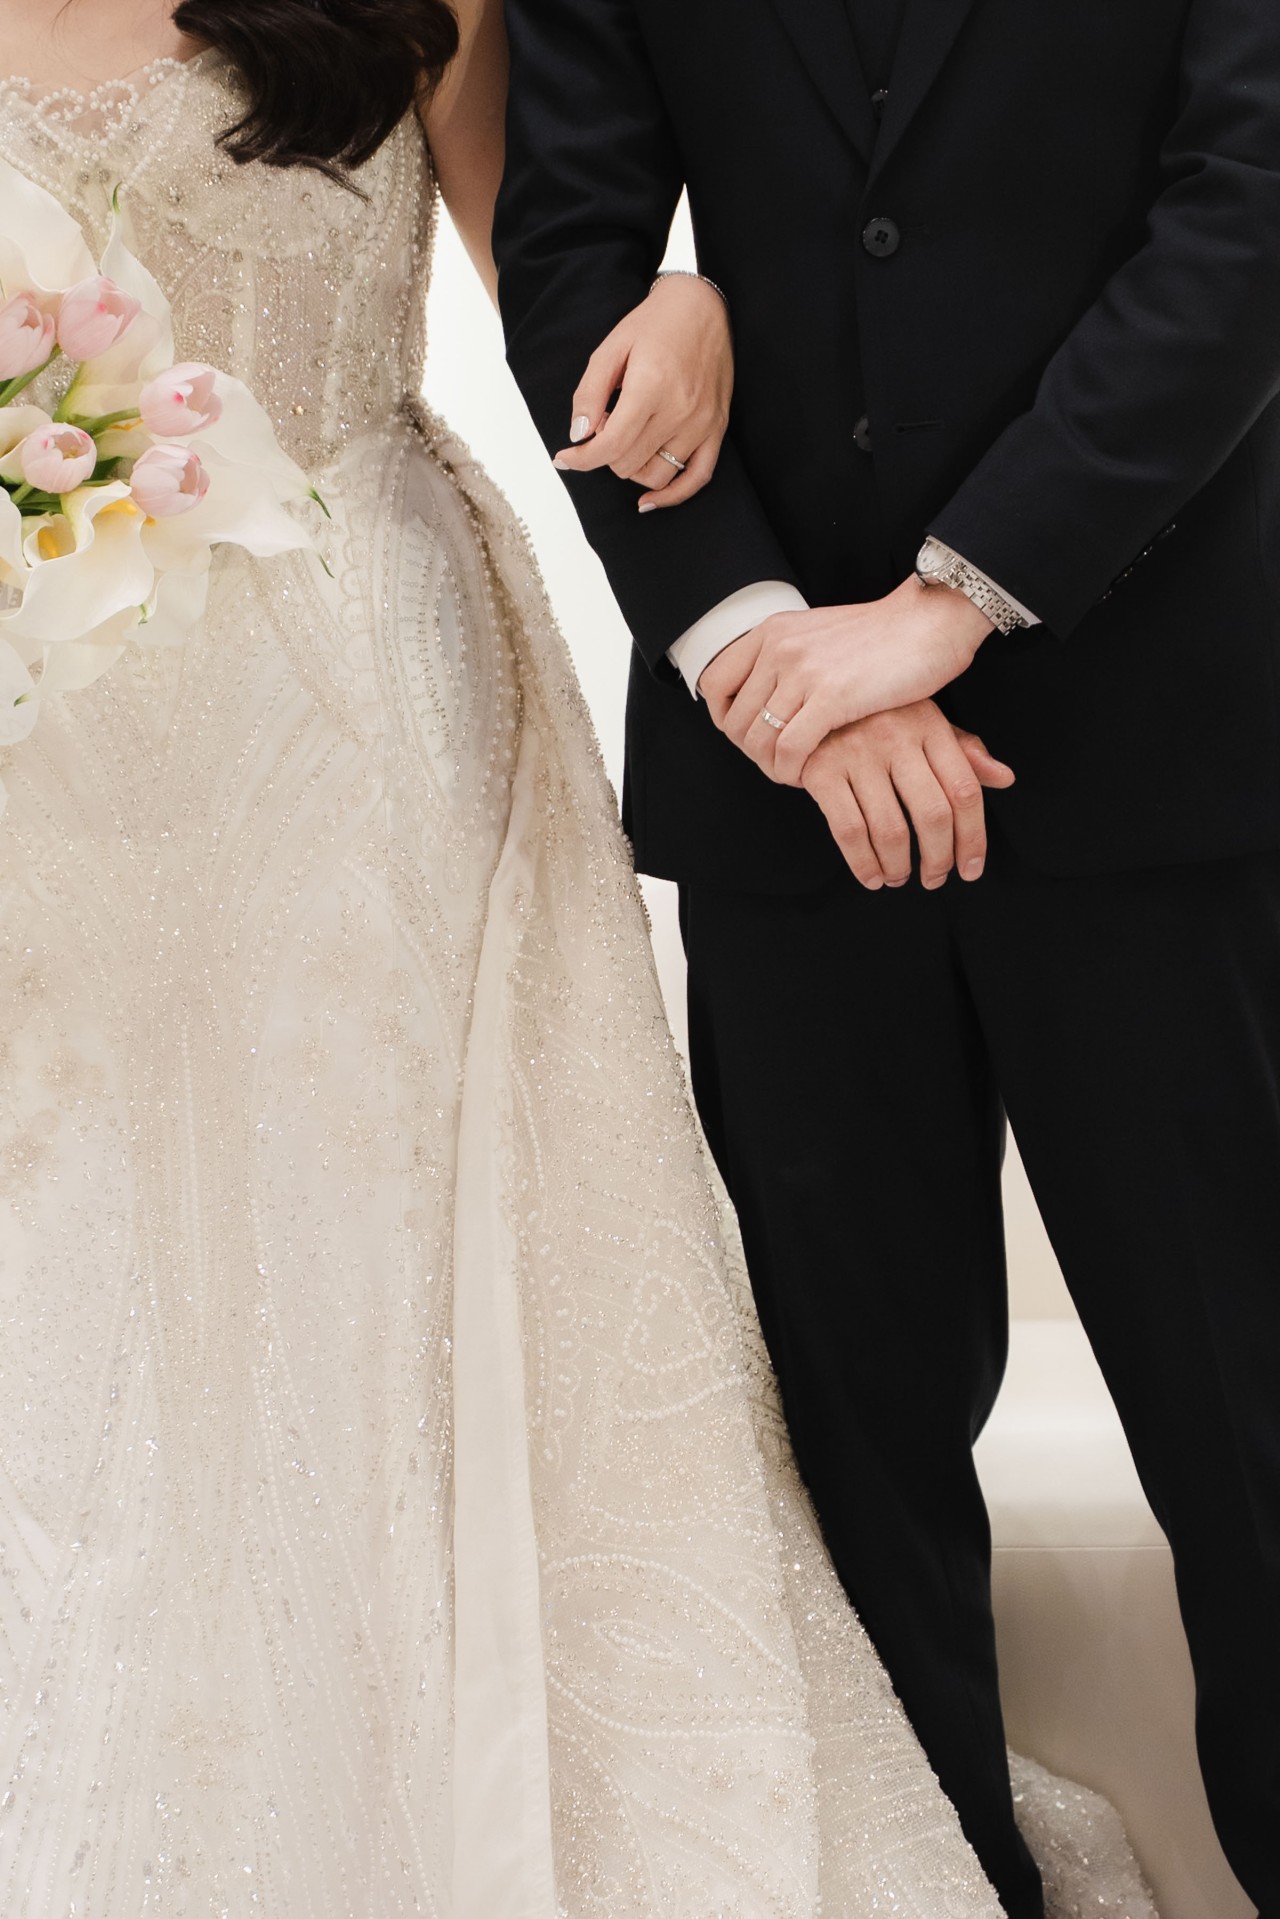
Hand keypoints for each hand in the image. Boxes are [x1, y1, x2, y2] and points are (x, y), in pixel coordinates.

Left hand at [552, 274, 731, 509]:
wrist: (703, 307)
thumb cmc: (656, 323)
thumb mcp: (611, 347)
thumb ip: (590, 392)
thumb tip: (579, 435)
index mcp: (651, 386)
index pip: (610, 446)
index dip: (581, 459)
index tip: (564, 459)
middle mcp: (680, 410)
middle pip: (628, 464)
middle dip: (605, 452)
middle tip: (604, 425)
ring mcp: (702, 424)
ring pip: (655, 475)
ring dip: (631, 466)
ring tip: (628, 437)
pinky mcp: (717, 430)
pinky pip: (696, 479)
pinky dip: (671, 496)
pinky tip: (647, 501)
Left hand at [703, 577, 994, 783]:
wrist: (931, 621)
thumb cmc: (884, 637)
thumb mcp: (819, 635)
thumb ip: (788, 658)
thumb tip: (764, 695)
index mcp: (772, 631)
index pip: (713, 684)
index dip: (724, 718)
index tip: (751, 734)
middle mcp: (779, 648)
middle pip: (734, 721)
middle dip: (752, 752)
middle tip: (778, 763)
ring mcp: (803, 671)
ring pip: (758, 740)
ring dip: (771, 767)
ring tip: (794, 773)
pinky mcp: (831, 697)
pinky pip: (788, 751)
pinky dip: (791, 772)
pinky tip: (808, 776)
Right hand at [799, 702, 1015, 889]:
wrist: (808, 696)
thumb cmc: (874, 714)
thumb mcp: (922, 721)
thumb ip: (962, 752)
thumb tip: (1004, 778)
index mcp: (929, 725)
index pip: (964, 791)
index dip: (973, 838)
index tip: (970, 868)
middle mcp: (896, 736)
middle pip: (933, 815)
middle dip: (938, 859)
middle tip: (934, 878)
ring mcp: (856, 753)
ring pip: (891, 830)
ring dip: (898, 867)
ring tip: (899, 877)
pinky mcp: (821, 771)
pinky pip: (849, 831)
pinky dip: (863, 864)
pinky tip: (871, 875)